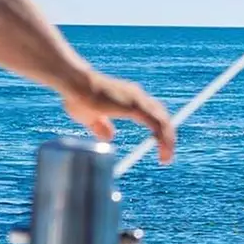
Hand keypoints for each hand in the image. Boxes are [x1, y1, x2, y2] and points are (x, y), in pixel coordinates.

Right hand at [61, 71, 175, 163]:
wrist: (74, 85)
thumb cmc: (78, 96)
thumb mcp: (90, 117)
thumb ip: (101, 126)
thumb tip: (109, 137)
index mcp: (129, 98)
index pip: (152, 113)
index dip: (158, 129)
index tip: (158, 144)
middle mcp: (137, 96)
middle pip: (161, 117)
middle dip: (167, 136)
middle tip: (166, 155)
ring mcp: (138, 100)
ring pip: (163, 121)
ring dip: (168, 140)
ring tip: (166, 158)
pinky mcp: (136, 106)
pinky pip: (156, 124)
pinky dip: (163, 138)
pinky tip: (163, 150)